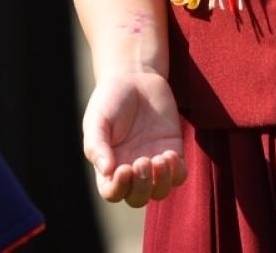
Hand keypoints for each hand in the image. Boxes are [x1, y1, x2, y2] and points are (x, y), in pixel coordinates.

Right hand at [82, 71, 186, 206]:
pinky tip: (169, 154)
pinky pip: (179, 176)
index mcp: (108, 164)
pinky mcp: (172, 152)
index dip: (118, 188)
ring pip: (160, 192)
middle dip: (142, 187)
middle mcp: (131, 169)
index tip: (124, 168)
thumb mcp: (97, 118)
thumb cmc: (111, 99)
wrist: (135, 77)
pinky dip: (176, 173)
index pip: (112, 192)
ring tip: (160, 157)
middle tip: (142, 161)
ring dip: (161, 182)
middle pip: (137, 198)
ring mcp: (153, 163)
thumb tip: (106, 171)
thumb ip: (96, 144)